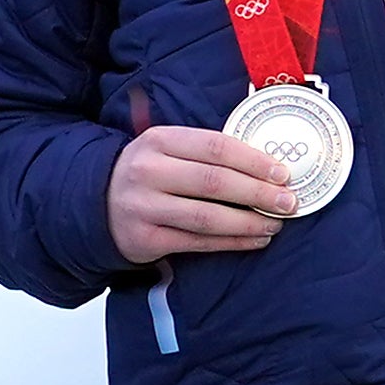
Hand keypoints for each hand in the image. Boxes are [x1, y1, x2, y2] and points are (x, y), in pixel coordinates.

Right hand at [108, 122, 293, 258]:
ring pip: (207, 217)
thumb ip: (206, 151)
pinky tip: (255, 239)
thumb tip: (266, 166)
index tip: (282, 172)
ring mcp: (143, 207)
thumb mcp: (167, 149)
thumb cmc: (149, 173)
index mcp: (158, 141)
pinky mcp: (145, 239)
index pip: (215, 147)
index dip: (254, 160)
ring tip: (275, 223)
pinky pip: (198, 242)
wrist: (96, 203)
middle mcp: (147, 172)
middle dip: (258, 193)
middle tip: (288, 201)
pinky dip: (232, 242)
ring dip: (249, 222)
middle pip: (214, 182)